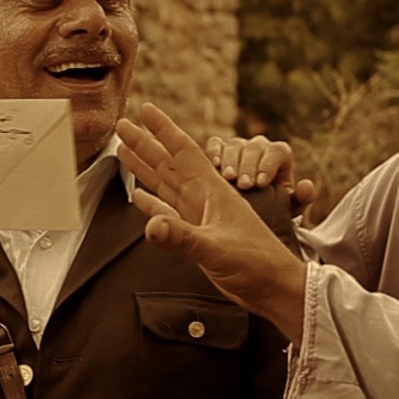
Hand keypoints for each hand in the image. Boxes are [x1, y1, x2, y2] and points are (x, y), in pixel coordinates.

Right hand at [117, 104, 307, 337]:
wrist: (275, 288)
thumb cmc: (258, 264)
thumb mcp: (218, 249)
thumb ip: (183, 237)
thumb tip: (150, 226)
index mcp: (212, 192)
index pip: (184, 151)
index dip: (163, 129)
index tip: (145, 109)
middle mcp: (204, 199)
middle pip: (168, 164)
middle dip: (145, 144)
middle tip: (122, 126)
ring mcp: (201, 216)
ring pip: (166, 185)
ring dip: (145, 168)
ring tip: (124, 152)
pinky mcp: (198, 235)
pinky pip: (170, 212)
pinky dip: (153, 204)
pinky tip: (139, 198)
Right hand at [204, 135, 316, 212]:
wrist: (253, 209)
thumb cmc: (274, 206)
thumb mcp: (290, 206)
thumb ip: (301, 198)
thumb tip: (306, 185)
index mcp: (280, 154)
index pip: (277, 152)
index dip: (269, 165)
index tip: (262, 183)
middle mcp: (260, 146)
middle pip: (254, 147)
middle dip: (249, 166)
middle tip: (245, 185)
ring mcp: (239, 146)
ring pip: (234, 145)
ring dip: (231, 161)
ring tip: (228, 179)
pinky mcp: (219, 150)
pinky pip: (215, 143)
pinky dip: (214, 152)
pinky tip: (214, 166)